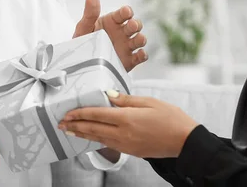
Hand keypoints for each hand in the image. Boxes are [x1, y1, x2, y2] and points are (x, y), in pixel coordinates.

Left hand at [58, 90, 198, 158]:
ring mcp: (126, 144)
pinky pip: (109, 144)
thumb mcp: (149, 102)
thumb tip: (108, 95)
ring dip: (82, 134)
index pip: (96, 115)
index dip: (79, 114)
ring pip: (98, 138)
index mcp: (127, 118)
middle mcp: (123, 133)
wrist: (186, 142)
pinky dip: (96, 139)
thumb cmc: (171, 118)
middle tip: (61, 123)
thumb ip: (126, 99)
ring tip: (70, 131)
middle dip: (75, 126)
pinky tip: (91, 137)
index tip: (67, 113)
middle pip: (93, 129)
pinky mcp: (131, 151)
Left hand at [73, 0, 147, 71]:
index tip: (126, 11)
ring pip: (139, 40)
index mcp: (112, 21)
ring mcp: (126, 46)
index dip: (127, 11)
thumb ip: (90, 12)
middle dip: (136, 24)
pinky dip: (143, 55)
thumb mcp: (84, 27)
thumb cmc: (83, 41)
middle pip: (135, 25)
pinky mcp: (129, 60)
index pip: (124, 13)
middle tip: (132, 25)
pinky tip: (140, 53)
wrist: (81, 62)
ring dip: (141, 38)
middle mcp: (122, 32)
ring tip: (138, 39)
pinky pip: (140, 57)